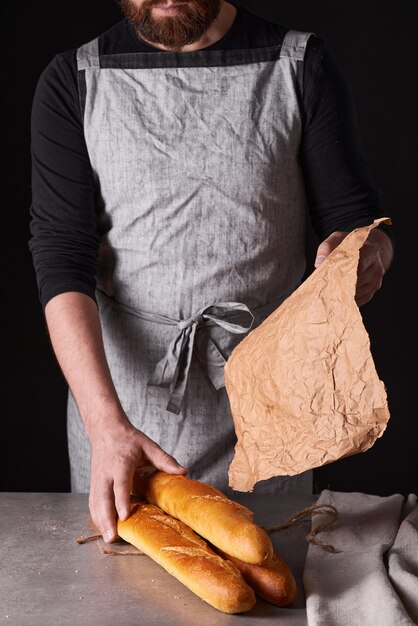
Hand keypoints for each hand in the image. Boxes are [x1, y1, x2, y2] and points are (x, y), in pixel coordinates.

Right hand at [88, 421, 187, 542]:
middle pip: (103, 498)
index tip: (125, 516)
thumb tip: (183, 472)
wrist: (106, 429)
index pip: (120, 484)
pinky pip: (92, 502)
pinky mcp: (93, 483)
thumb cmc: (128, 439)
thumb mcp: (148, 445)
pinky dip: (96, 516)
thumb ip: (164, 460)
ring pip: (95, 503)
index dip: (122, 501)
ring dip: (100, 521)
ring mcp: (97, 479)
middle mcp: (106, 473)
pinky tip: (102, 527)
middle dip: (107, 519)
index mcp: (121, 463)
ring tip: (108, 538)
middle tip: (112, 537)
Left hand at [314, 228, 392, 306]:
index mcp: (370, 252)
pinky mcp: (373, 290)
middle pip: (357, 281)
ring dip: (344, 293)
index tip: (331, 275)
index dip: (343, 272)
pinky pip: (360, 299)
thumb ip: (326, 247)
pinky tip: (340, 296)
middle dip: (341, 284)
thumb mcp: (337, 238)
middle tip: (327, 286)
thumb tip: (319, 264)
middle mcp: (376, 267)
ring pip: (358, 292)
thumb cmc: (351, 244)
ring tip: (331, 290)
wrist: (370, 248)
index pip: (358, 266)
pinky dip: (349, 299)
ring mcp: (376, 280)